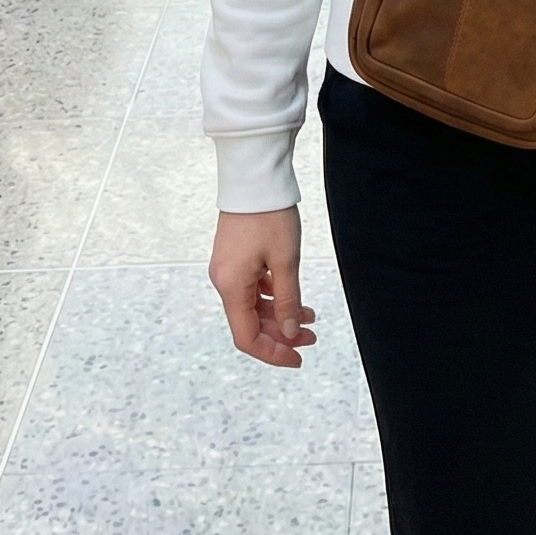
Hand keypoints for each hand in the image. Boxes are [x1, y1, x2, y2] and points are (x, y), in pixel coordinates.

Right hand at [209, 207, 316, 368]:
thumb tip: (291, 333)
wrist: (254, 176)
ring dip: (280, 315)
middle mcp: (223, 281)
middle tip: (312, 337)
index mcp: (231, 287)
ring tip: (310, 317)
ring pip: (253, 305)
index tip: (298, 358)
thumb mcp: (286, 261)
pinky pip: (252, 288)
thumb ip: (288, 301)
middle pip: (250, 323)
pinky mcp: (234, 256)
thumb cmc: (269, 215)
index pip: (247, 337)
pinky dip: (273, 296)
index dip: (273, 353)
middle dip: (282, 334)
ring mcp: (227, 268)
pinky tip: (293, 294)